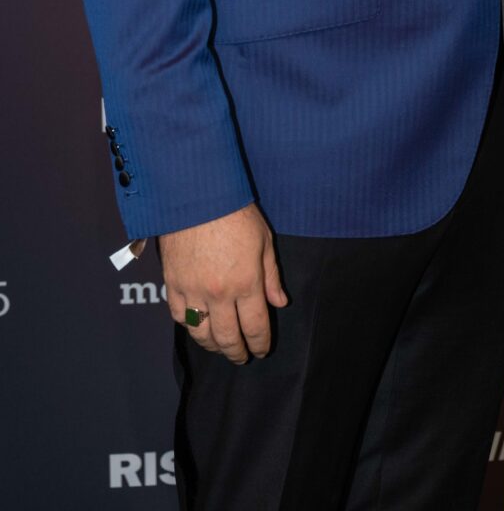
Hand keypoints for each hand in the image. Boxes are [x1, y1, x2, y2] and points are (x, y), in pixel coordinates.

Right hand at [159, 203, 287, 363]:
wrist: (197, 197)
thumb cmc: (236, 215)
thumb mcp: (264, 241)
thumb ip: (271, 277)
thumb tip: (279, 303)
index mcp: (246, 283)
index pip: (255, 327)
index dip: (260, 343)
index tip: (262, 350)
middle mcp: (219, 294)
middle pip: (227, 338)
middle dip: (237, 352)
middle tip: (242, 357)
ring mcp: (192, 291)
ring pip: (201, 333)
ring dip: (213, 346)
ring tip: (221, 347)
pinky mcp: (172, 284)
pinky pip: (179, 316)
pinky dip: (189, 326)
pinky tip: (197, 327)